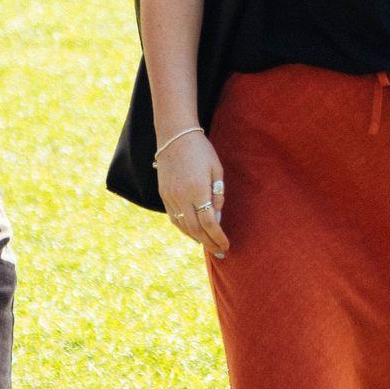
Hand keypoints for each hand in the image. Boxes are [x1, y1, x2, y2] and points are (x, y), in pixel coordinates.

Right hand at [158, 130, 229, 257]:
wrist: (175, 135)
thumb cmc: (201, 150)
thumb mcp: (216, 169)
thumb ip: (218, 194)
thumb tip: (217, 216)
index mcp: (197, 190)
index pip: (209, 223)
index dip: (218, 237)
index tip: (226, 245)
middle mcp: (181, 197)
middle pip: (195, 229)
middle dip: (209, 243)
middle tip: (220, 252)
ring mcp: (170, 197)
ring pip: (183, 226)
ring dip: (196, 238)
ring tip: (208, 245)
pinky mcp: (163, 194)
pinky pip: (174, 218)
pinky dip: (184, 229)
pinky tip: (193, 233)